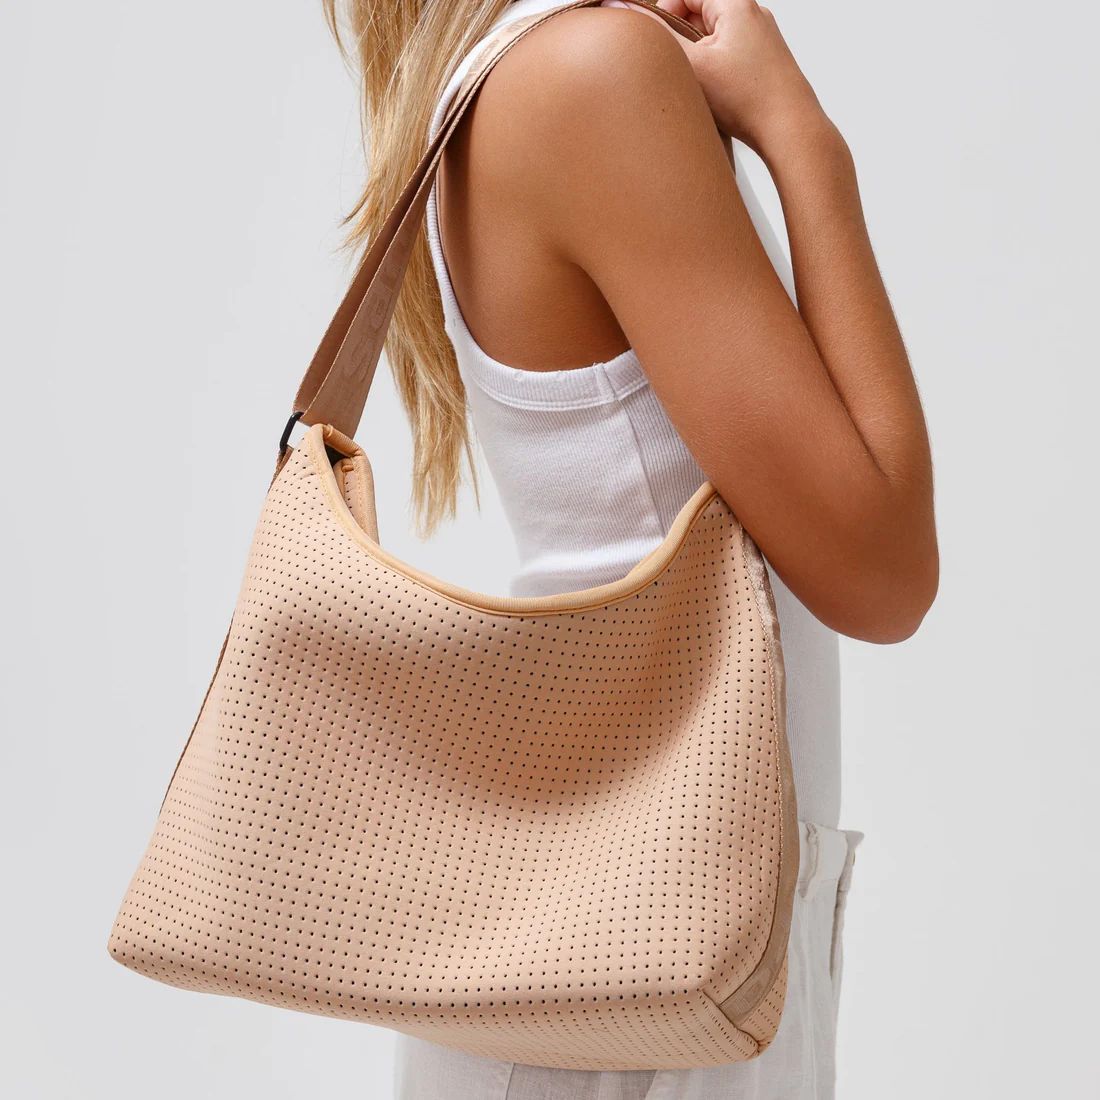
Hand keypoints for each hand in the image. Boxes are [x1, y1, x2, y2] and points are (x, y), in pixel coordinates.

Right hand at [646, 0, 829, 157]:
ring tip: (697, 84)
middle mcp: (752, 15)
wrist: (789, 128)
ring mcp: (761, 38)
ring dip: (698, 57)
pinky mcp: (764, 62)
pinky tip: (714, 95)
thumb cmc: (749, 98)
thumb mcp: (694, 64)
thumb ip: (659, 37)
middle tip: (677, 67)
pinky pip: (729, 56)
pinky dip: (715, 70)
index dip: (665, 12)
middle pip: (701, 14)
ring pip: (714, 37)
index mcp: (736, 4)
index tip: (657, 39)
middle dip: (682, 38)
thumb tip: (628, 13)